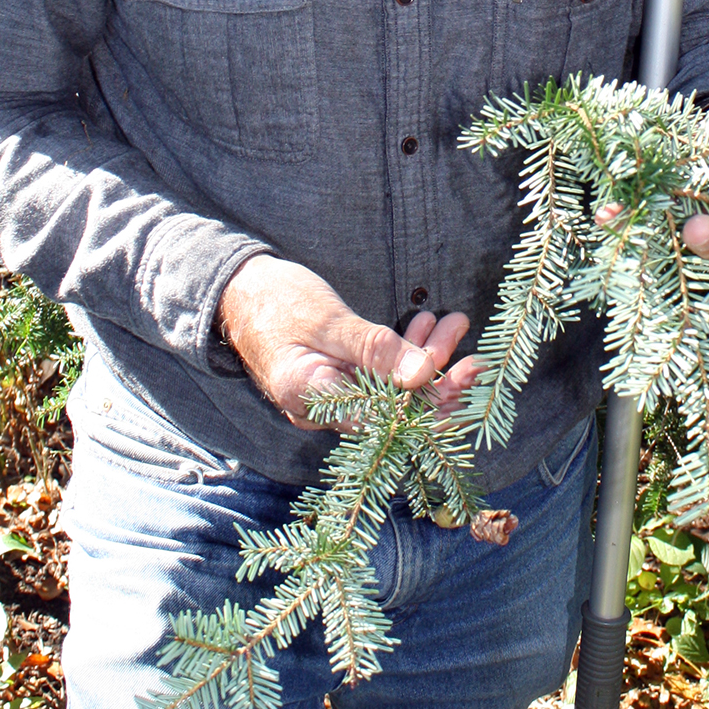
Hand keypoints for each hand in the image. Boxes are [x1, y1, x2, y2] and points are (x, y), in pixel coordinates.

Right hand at [219, 255, 481, 427]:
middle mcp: (322, 409)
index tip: (466, 372)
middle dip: (438, 381)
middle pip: (394, 409)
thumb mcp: (327, 320)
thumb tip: (423, 376)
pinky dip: (403, 353)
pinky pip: (377, 376)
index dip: (432, 401)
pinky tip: (424, 324)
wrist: (235, 289)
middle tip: (473, 354)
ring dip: (425, 360)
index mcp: (313, 399)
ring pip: (390, 390)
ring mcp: (329, 396)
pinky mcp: (335, 379)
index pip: (387, 419)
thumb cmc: (275, 299)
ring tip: (454, 323)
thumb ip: (373, 349)